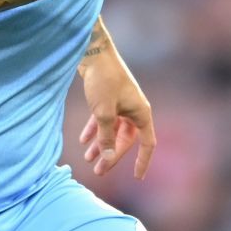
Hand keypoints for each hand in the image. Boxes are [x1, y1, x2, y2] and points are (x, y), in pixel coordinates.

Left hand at [78, 43, 156, 178]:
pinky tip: (83, 140)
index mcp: (141, 113)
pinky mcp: (109, 99)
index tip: (137, 177)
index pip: (147, 143)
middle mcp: (134, 110)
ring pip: (112, 131)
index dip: (142, 161)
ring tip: (87, 159)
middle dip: (111, 155)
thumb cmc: (103, 81)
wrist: (93, 52)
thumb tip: (108, 158)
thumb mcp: (103, 113)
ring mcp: (122, 104)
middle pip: (125, 140)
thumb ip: (106, 137)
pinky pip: (104, 120)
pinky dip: (94, 130)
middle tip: (98, 171)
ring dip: (101, 144)